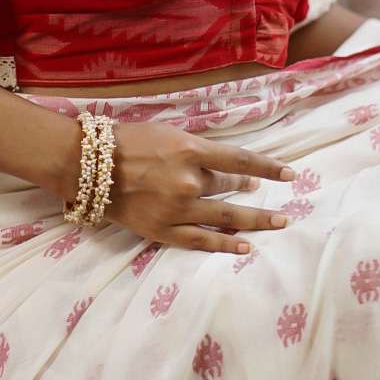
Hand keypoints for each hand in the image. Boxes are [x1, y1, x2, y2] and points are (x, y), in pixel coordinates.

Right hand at [96, 120, 297, 254]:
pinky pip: (202, 240)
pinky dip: (225, 243)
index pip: (241, 160)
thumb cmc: (128, 140)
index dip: (269, 167)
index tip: (290, 174)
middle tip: (264, 191)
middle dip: (250, 188)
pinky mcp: (164, 230)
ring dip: (253, 219)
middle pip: (231, 186)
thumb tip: (230, 166)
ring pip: (225, 215)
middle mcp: (189, 180)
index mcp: (190, 149)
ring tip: (277, 221)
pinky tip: (245, 246)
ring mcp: (178, 208)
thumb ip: (197, 149)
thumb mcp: (167, 133)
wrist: (88, 166)